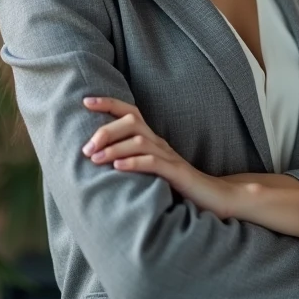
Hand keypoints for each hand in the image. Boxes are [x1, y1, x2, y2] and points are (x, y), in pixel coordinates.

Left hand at [81, 96, 237, 218]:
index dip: (109, 103)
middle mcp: (159, 142)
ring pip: (139, 141)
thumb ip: (130, 160)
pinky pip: (154, 163)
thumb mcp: (150, 168)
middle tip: (86, 148)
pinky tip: (118, 168)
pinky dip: (134, 163)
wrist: (213, 196)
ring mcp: (169, 156)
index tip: (86, 101)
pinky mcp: (177, 173)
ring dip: (114, 148)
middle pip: (132, 121)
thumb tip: (96, 158)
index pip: (130, 112)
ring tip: (95, 158)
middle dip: (106, 130)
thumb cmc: (177, 185)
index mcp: (152, 139)